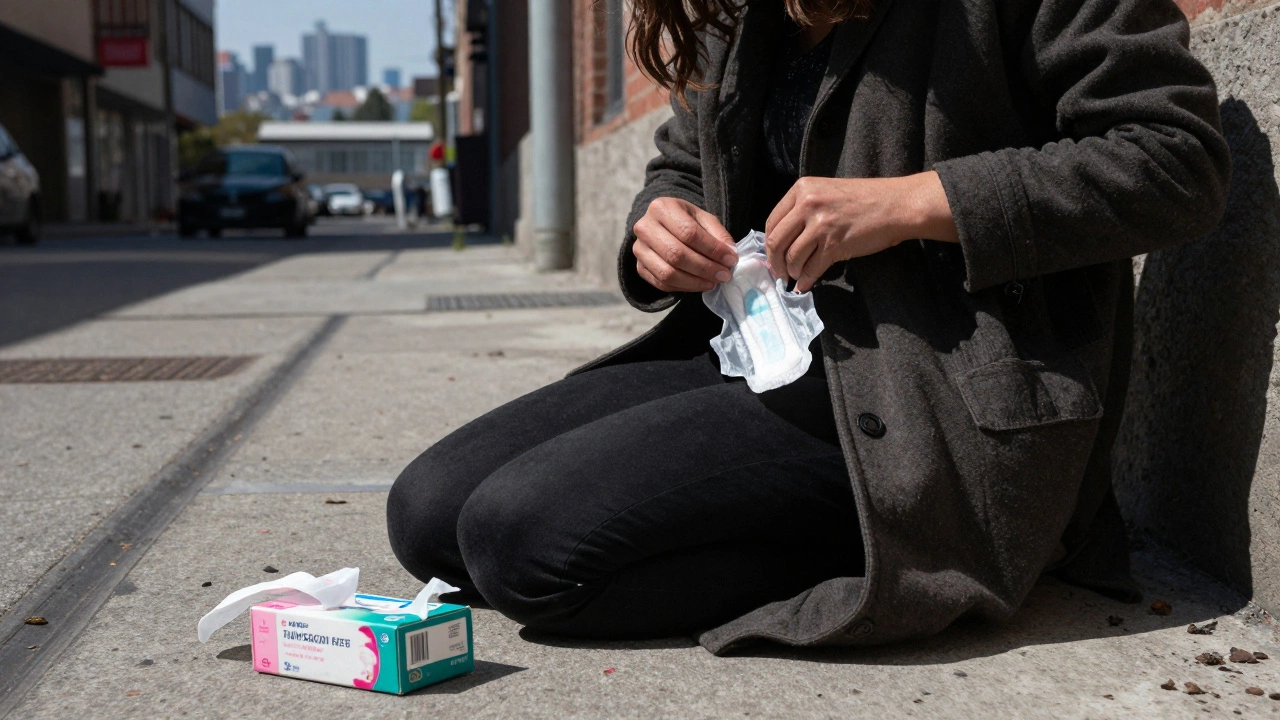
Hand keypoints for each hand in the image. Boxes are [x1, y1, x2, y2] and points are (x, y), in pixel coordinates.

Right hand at [633, 197, 737, 292]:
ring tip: (713, 282)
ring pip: (667, 273)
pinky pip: (661, 283)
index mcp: (661, 208)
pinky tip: (699, 284)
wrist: (662, 225)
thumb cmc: (686, 221)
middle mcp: (644, 227)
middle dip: (705, 268)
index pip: (688, 233)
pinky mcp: (639, 267)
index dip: (712, 249)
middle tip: (724, 275)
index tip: (730, 260)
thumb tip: (730, 255)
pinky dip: (683, 288)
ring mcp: (638, 249)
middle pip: (676, 254)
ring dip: (695, 282)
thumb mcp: (703, 218)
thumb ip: (718, 234)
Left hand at [764, 171, 958, 292]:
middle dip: (774, 263)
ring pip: (792, 257)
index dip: (769, 244)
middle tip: (778, 273)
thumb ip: (803, 208)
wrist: (896, 205)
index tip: (772, 256)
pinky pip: (811, 268)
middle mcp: (808, 204)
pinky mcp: (835, 245)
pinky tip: (805, 284)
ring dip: (792, 272)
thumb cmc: (864, 199)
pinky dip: (805, 280)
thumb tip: (783, 237)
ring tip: (796, 276)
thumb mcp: (827, 191)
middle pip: (776, 241)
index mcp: (802, 189)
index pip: (772, 221)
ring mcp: (821, 225)